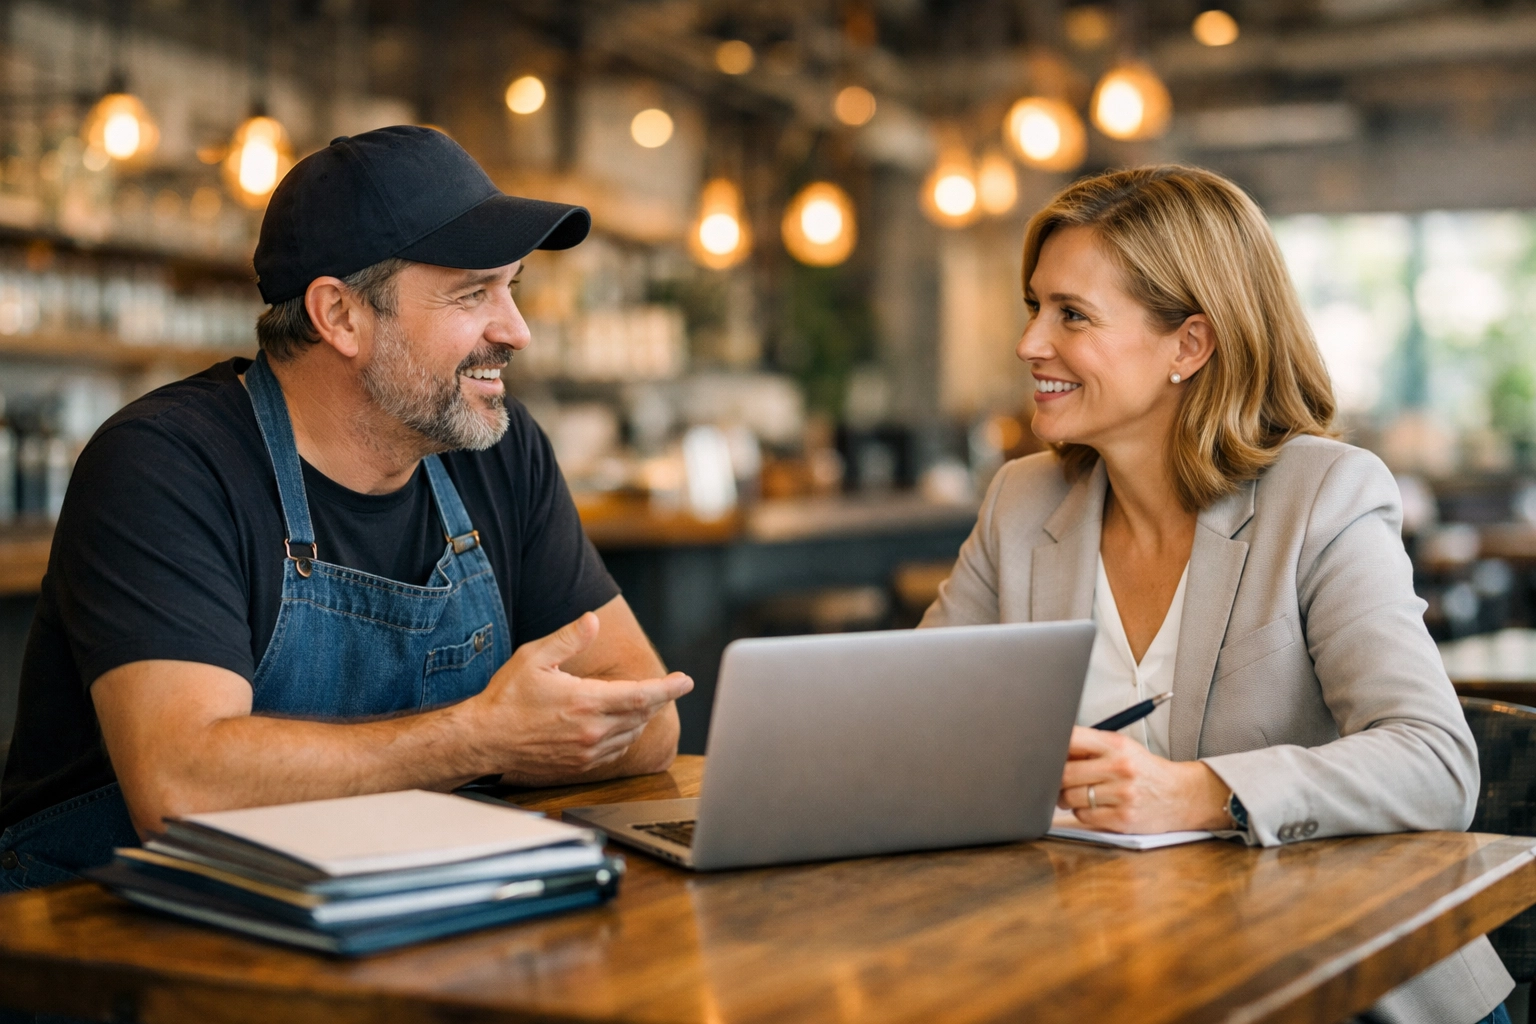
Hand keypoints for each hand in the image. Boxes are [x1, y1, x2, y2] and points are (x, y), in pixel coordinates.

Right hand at [462, 612, 692, 782]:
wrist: (484, 739)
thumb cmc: (507, 697)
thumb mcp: (534, 657)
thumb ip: (568, 637)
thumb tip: (593, 620)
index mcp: (585, 702)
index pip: (641, 696)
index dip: (668, 688)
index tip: (686, 681)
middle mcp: (592, 731)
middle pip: (642, 715)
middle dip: (658, 699)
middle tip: (669, 686)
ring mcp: (587, 752)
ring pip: (631, 734)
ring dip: (642, 717)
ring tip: (642, 701)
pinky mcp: (579, 765)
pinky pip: (616, 750)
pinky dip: (625, 735)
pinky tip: (620, 724)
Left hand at [1057, 726, 1231, 832]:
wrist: (1180, 795)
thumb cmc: (1144, 770)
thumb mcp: (1122, 749)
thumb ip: (1090, 747)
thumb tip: (1050, 750)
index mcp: (1116, 745)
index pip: (1071, 739)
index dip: (1052, 747)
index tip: (1045, 753)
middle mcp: (1119, 768)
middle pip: (1065, 773)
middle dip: (1056, 779)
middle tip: (1060, 780)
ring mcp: (1122, 795)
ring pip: (1070, 797)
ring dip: (1067, 798)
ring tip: (1080, 794)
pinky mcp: (1122, 818)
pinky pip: (1083, 816)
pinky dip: (1083, 813)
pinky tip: (1095, 807)